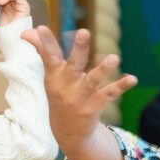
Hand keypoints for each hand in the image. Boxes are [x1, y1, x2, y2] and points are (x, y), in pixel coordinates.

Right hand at [21, 26, 136, 154]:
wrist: (68, 132)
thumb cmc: (60, 94)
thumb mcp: (50, 76)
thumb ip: (43, 52)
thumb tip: (27, 31)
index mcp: (55, 75)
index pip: (48, 55)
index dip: (45, 41)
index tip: (41, 27)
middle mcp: (67, 85)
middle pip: (73, 64)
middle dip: (78, 49)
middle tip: (84, 31)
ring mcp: (81, 96)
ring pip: (93, 80)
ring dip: (103, 69)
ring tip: (114, 58)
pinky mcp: (95, 105)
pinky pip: (109, 94)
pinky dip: (121, 86)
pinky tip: (133, 79)